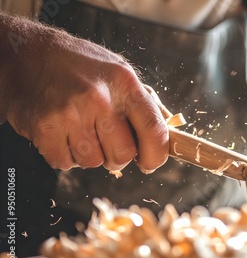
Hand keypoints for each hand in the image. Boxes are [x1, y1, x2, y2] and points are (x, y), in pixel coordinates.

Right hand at [1, 17, 168, 172]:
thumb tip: (169, 133)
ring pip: (93, 162)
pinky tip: (62, 133)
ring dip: (88, 154)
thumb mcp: (119, 71)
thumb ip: (144, 102)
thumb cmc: (79, 65)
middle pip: (123, 154)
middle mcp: (100, 98)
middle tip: (106, 142)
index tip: (150, 163)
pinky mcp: (45, 129)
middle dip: (117, 156)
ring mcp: (71, 114)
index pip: (154, 131)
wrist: (27, 54)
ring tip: (80, 129)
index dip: (156, 155)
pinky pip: (66, 163)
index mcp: (124, 83)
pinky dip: (65, 155)